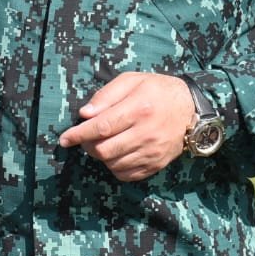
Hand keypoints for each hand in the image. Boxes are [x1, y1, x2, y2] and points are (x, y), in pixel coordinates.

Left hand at [56, 72, 194, 181]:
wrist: (190, 108)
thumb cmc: (156, 90)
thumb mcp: (132, 80)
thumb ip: (106, 95)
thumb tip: (84, 114)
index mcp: (138, 109)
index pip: (101, 127)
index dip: (79, 134)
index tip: (64, 139)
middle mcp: (146, 133)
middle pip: (105, 150)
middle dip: (87, 146)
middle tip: (84, 138)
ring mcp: (152, 152)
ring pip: (113, 164)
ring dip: (100, 156)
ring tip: (100, 143)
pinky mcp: (156, 164)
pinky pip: (126, 175)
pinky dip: (114, 167)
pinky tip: (115, 154)